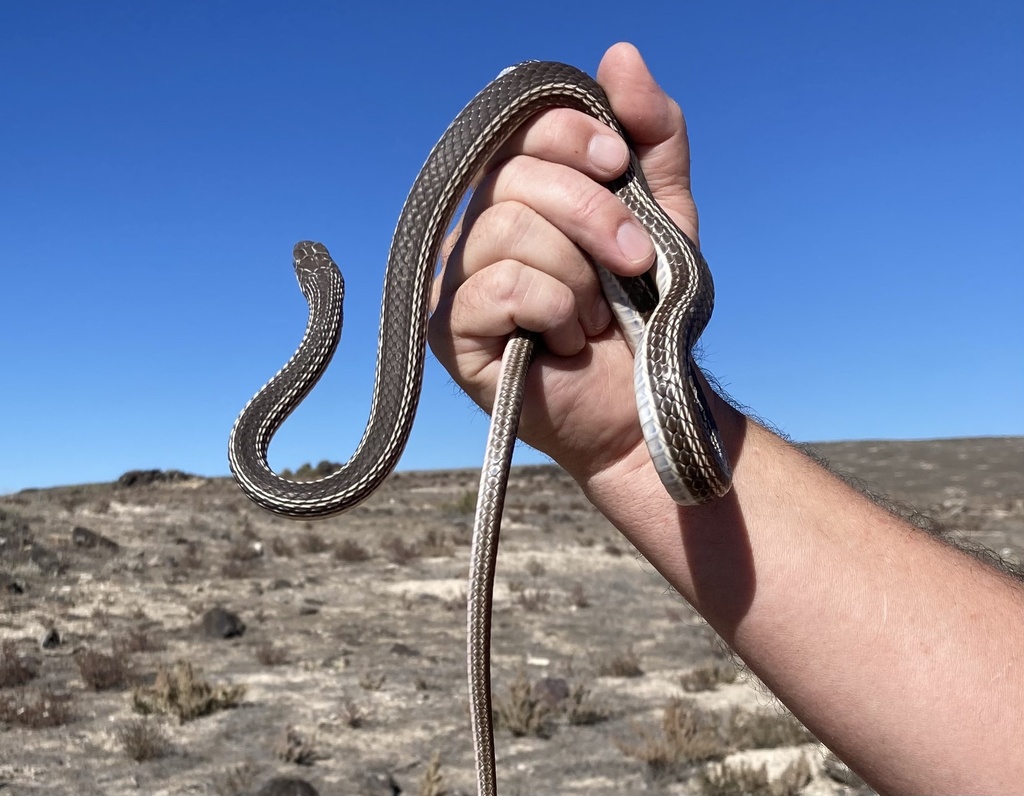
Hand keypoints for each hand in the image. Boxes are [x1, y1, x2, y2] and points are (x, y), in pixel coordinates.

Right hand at [428, 42, 703, 484]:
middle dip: (595, 219)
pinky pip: (503, 285)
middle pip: (516, 178)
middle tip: (635, 265)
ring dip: (579, 278)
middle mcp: (475, 226)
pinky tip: (565, 341)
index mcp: (519, 193)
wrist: (644, 401)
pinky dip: (555, 310)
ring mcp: (455, 278)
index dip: (574, 137)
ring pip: (510, 231)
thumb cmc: (645, 312)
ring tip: (595, 316)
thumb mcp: (663, 213)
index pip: (523, 128)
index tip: (620, 168)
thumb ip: (650, 137)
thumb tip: (620, 55)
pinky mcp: (447, 329)